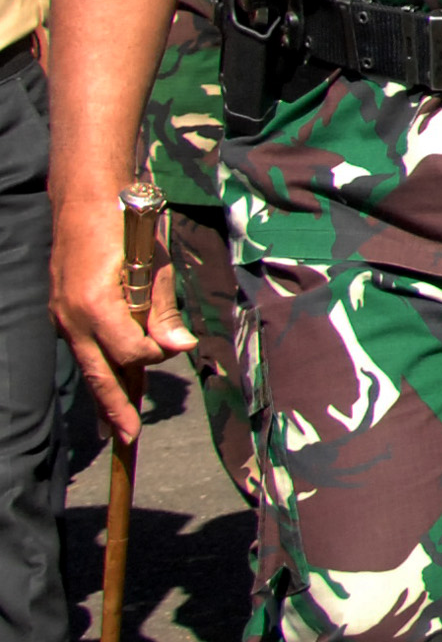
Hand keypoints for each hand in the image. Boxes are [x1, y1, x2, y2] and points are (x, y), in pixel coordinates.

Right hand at [52, 203, 187, 445]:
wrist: (86, 201)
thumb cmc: (127, 229)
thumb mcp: (154, 266)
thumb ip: (162, 310)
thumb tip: (177, 347)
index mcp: (97, 306)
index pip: (131, 352)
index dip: (155, 355)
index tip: (170, 345)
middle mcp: (73, 317)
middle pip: (98, 373)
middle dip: (114, 408)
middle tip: (127, 440)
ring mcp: (63, 316)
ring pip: (88, 363)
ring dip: (105, 391)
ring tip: (118, 424)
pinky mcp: (63, 312)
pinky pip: (83, 347)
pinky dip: (98, 365)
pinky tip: (110, 381)